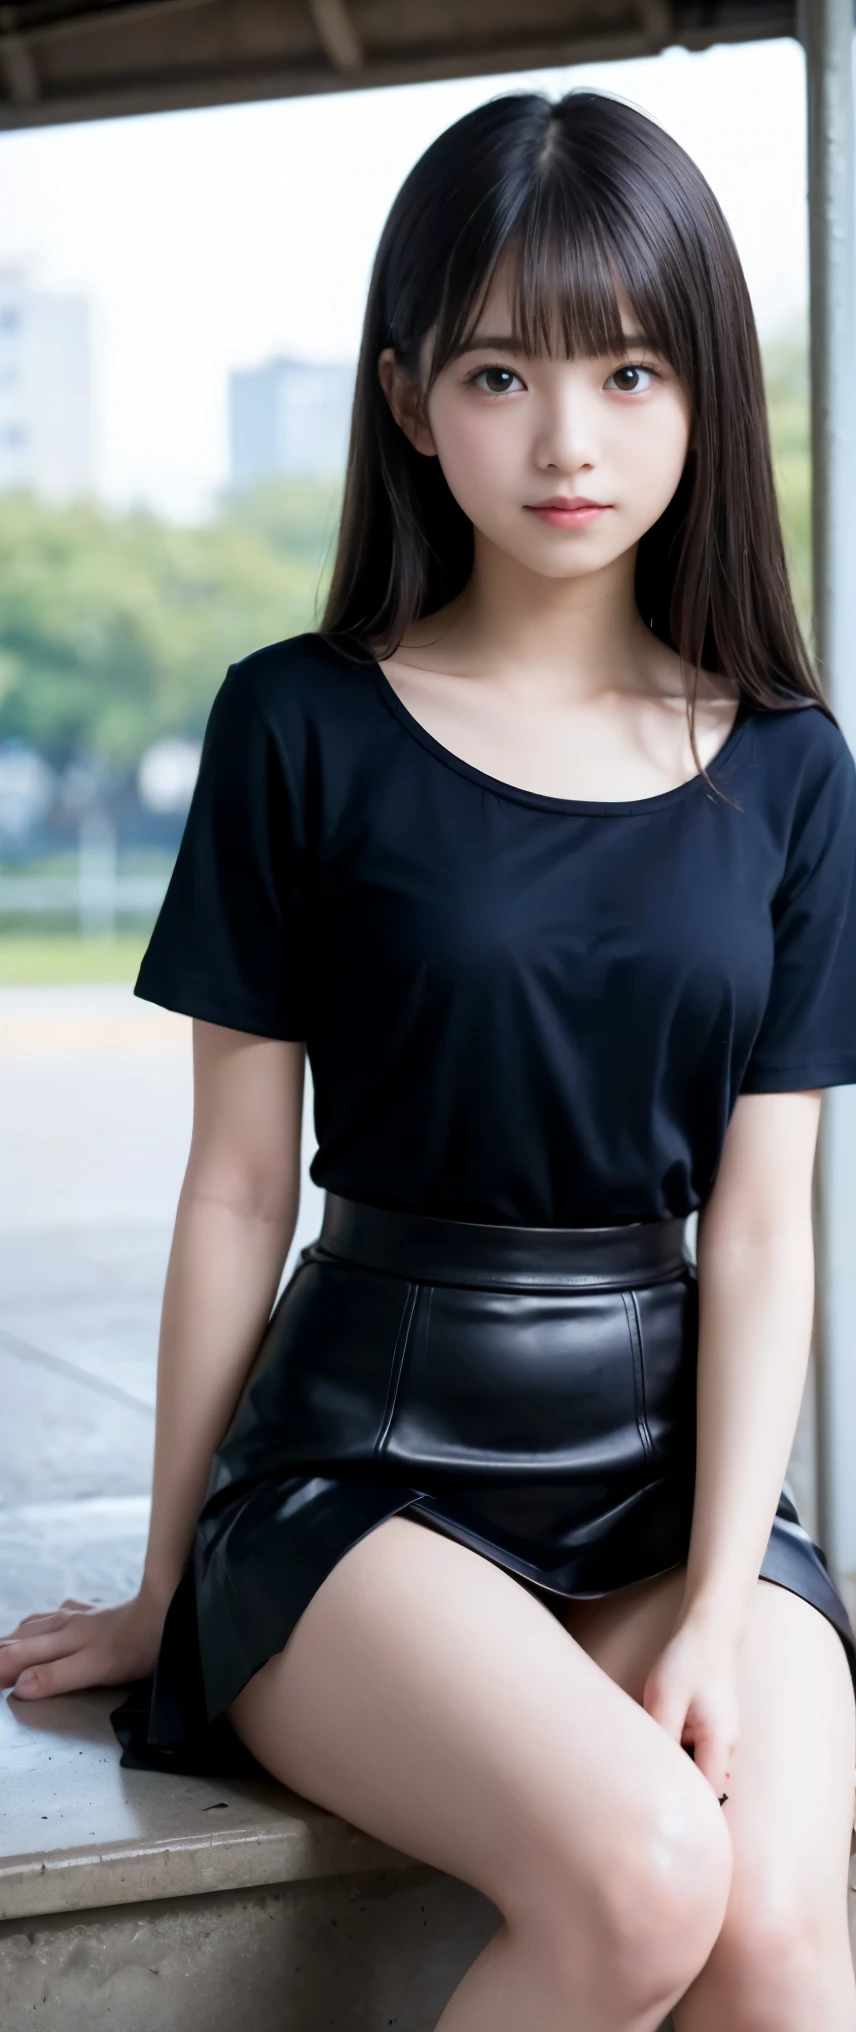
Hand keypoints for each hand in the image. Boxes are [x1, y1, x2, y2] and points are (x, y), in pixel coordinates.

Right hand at [0, 1586, 166, 1699]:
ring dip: (16, 1638)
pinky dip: (43, 1622)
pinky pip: (59, 1614)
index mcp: (58, 1639)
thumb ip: (55, 1676)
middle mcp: (62, 1623)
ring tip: (6, 1648)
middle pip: (20, 1638)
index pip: (14, 1655)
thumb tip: (18, 1686)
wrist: (165, 1610)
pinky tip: (49, 1622)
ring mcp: (79, 1615)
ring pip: (36, 1624)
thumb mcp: (93, 1668)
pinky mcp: (95, 1610)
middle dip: (1, 1653)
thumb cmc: (132, 1646)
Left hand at [642, 1617, 739, 1800]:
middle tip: (642, 1782)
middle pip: (702, 1786)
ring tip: (647, 1757)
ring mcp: (724, 1740)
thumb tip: (650, 1778)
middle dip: (676, 1788)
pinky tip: (659, 1738)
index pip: (707, 1796)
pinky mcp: (714, 1731)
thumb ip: (660, 1741)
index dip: (684, 1807)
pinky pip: (697, 1754)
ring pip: (698, 1770)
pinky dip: (678, 1752)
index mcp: (721, 1743)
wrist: (708, 1632)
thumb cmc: (687, 1662)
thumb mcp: (663, 1700)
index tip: (655, 1808)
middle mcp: (729, 1748)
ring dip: (676, 1767)